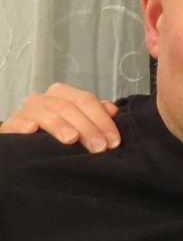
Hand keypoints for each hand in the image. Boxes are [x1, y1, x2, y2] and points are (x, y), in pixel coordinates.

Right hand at [0, 83, 120, 152]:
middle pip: (70, 108)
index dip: (103, 120)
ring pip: (48, 114)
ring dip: (61, 126)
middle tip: (99, 147)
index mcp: (63, 93)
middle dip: (88, 128)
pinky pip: (17, 121)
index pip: (86, 100)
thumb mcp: (76, 120)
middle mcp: (45, 98)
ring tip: (72, 139)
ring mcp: (27, 109)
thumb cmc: (55, 130)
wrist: (23, 137)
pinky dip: (24, 125)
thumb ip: (95, 113)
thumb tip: (113, 110)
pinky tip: (32, 131)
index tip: (113, 141)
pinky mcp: (10, 123)